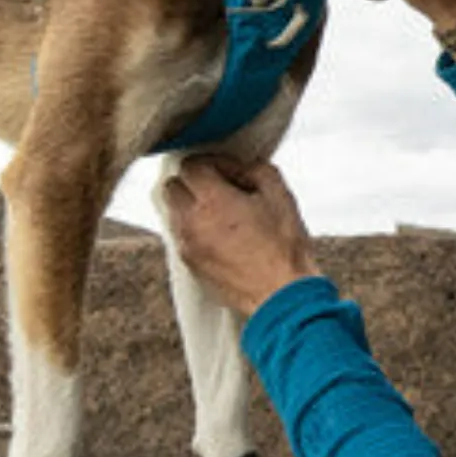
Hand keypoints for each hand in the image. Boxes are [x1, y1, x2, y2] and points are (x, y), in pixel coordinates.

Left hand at [160, 157, 319, 318]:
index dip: (211, 163)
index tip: (228, 171)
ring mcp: (187, 245)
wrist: (280, 293)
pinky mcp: (190, 265)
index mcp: (212, 200)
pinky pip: (182, 237)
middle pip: (172, 187)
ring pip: (173, 212)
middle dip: (193, 183)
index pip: (190, 165)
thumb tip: (238, 168)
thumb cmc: (283, 246)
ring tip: (221, 215)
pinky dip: (194, 230)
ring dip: (191, 206)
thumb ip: (254, 169)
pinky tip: (221, 235)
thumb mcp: (279, 194)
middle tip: (220, 189)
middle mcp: (191, 221)